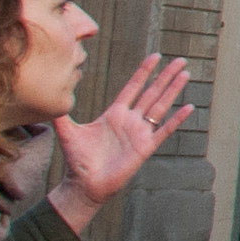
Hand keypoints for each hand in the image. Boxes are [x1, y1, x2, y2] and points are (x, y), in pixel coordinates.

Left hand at [48, 56, 195, 233]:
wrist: (85, 185)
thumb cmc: (77, 160)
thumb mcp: (68, 133)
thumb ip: (61, 116)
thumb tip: (51, 98)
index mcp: (115, 114)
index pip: (133, 87)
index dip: (144, 72)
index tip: (156, 56)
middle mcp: (130, 120)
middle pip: (152, 92)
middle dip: (165, 76)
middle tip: (180, 60)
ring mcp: (139, 133)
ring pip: (160, 106)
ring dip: (173, 90)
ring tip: (186, 74)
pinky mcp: (145, 147)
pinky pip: (164, 130)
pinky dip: (176, 119)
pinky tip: (188, 107)